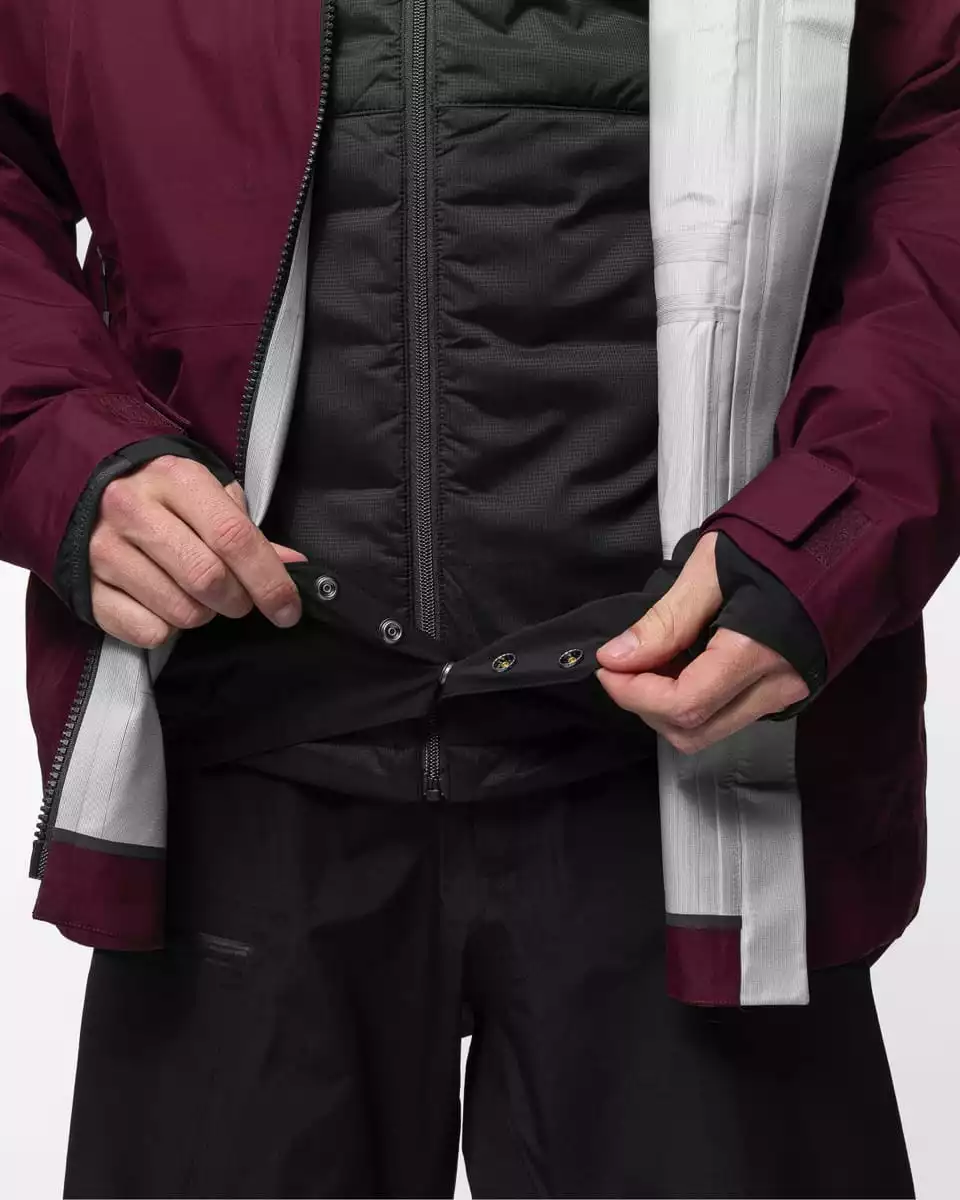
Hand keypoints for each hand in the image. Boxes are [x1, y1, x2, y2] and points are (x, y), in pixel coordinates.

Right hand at [89, 454, 306, 648]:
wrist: (86, 490)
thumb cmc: (165, 496)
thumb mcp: (209, 497)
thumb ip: (249, 533)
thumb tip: (293, 566)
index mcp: (175, 478)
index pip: (233, 537)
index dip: (269, 580)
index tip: (288, 609)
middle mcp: (133, 509)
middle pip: (208, 579)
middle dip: (238, 602)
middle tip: (239, 600)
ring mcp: (103, 550)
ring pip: (181, 612)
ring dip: (203, 615)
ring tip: (194, 594)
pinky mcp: (86, 588)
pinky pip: (148, 632)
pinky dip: (167, 629)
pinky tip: (161, 603)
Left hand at [595, 533, 808, 753]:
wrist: (846, 540)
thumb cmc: (779, 544)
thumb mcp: (711, 566)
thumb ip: (665, 618)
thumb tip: (617, 657)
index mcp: (758, 653)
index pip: (684, 705)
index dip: (634, 694)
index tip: (607, 666)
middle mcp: (777, 688)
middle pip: (693, 732)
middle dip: (645, 706)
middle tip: (624, 666)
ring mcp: (786, 695)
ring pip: (710, 730)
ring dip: (667, 707)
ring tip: (652, 661)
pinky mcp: (787, 692)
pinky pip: (728, 714)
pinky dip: (694, 700)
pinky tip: (682, 664)